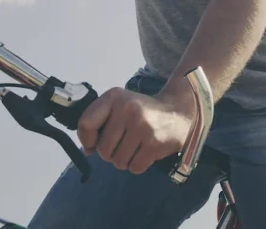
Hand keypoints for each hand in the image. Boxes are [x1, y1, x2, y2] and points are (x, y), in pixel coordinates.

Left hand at [77, 87, 195, 174]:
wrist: (178, 112)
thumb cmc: (143, 112)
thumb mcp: (120, 105)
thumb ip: (100, 122)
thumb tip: (87, 150)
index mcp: (114, 97)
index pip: (86, 123)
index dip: (87, 139)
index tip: (94, 144)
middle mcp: (127, 109)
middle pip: (102, 149)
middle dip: (111, 153)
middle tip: (125, 143)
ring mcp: (141, 126)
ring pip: (118, 161)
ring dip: (125, 160)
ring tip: (136, 147)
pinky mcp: (154, 143)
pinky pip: (134, 167)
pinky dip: (138, 165)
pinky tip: (146, 152)